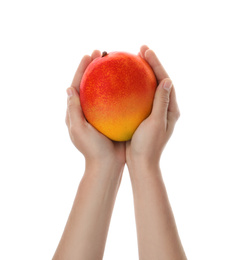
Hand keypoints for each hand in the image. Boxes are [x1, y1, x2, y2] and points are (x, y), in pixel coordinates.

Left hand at [65, 51, 125, 170]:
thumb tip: (68, 89)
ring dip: (108, 76)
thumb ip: (73, 110)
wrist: (106, 165)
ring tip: (115, 63)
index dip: (81, 69)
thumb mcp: (79, 130)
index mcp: (76, 112)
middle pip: (89, 84)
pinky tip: (129, 84)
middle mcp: (86, 111)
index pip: (76, 86)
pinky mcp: (111, 119)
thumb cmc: (92, 150)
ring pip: (103, 91)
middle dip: (94, 67)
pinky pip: (115, 101)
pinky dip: (119, 91)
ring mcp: (100, 114)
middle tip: (103, 53)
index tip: (89, 54)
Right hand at [126, 45, 179, 169]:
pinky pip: (138, 97)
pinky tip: (121, 82)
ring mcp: (153, 111)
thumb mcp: (156, 124)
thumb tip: (167, 80)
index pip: (166, 81)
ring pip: (148, 87)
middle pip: (158, 81)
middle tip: (140, 50)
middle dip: (151, 64)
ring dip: (141, 73)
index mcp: (170, 109)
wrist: (141, 163)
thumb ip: (161, 102)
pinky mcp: (143, 116)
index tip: (146, 51)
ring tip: (133, 60)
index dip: (157, 64)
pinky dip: (132, 87)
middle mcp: (164, 108)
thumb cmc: (148, 146)